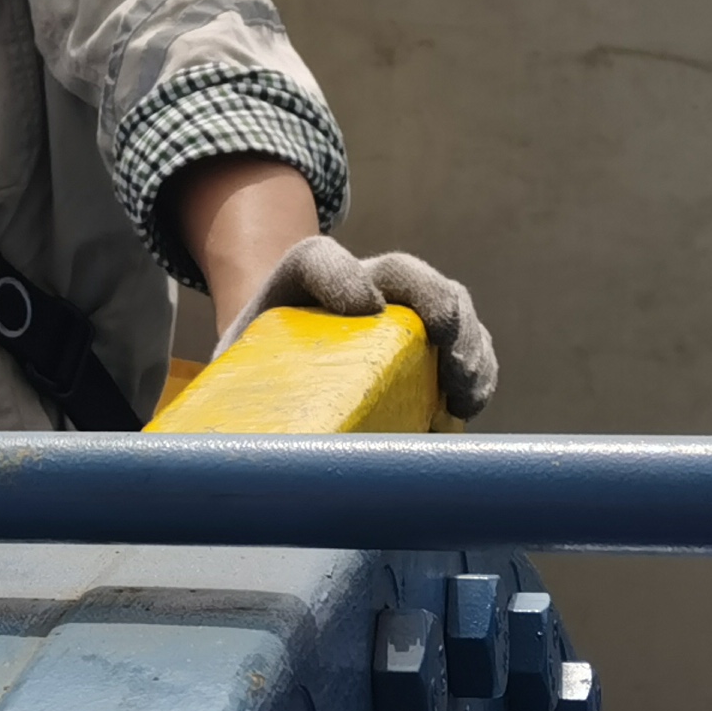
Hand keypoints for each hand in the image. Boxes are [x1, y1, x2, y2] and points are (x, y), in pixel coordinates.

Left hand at [226, 235, 498, 421]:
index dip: (343, 277)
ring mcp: (403, 314)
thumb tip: (241, 452)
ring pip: (451, 306)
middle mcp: (364, 286)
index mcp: (307, 282)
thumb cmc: (262, 368)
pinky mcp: (433, 349)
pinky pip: (470, 346)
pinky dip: (479, 373)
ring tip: (463, 388)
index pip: (318, 259)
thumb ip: (232, 388)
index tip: (365, 308)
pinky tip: (469, 406)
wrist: (287, 368)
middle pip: (406, 274)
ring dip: (468, 343)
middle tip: (445, 347)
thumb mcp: (237, 369)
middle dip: (435, 303)